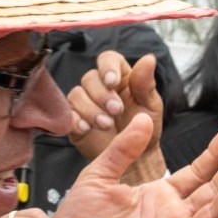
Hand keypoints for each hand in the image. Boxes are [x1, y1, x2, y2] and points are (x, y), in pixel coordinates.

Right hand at [67, 51, 165, 181]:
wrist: (136, 158)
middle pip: (89, 78)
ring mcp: (85, 103)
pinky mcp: (75, 120)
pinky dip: (75, 120)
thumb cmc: (145, 128)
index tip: (112, 82)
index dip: (107, 67)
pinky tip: (87, 129)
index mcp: (120, 77)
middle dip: (101, 95)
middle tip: (116, 111)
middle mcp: (100, 87)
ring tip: (107, 124)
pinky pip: (66, 114)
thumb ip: (145, 83)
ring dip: (90, 109)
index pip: (108, 59)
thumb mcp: (150, 106)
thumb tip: (149, 59)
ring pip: (76, 94)